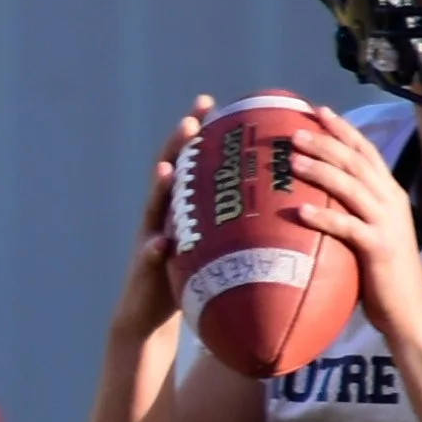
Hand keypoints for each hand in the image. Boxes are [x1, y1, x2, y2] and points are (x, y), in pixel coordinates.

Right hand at [109, 97, 213, 348]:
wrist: (149, 317)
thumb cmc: (189, 280)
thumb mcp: (212, 246)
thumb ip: (231, 223)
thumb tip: (276, 203)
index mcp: (179, 207)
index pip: (189, 163)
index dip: (197, 133)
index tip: (212, 103)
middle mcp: (160, 216)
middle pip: (168, 173)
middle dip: (177, 145)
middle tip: (190, 119)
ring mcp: (148, 239)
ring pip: (153, 208)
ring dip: (160, 187)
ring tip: (168, 169)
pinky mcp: (145, 270)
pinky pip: (150, 258)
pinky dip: (155, 248)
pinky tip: (161, 242)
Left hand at [286, 107, 421, 343]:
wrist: (410, 311)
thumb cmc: (385, 276)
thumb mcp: (372, 232)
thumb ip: (354, 211)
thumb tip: (316, 197)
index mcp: (391, 195)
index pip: (367, 152)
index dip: (343, 129)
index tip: (318, 110)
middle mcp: (391, 202)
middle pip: (357, 162)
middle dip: (326, 142)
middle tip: (295, 131)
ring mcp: (386, 224)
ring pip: (352, 187)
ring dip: (322, 170)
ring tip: (293, 160)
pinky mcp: (379, 248)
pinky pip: (347, 227)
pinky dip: (324, 217)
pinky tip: (301, 210)